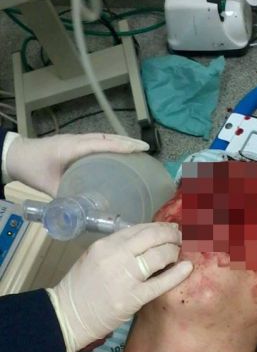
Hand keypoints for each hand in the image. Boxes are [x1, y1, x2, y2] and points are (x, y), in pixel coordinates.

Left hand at [5, 132, 148, 196]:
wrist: (15, 155)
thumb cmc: (31, 168)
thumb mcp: (48, 186)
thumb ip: (67, 198)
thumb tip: (85, 214)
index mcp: (72, 148)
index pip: (101, 143)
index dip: (121, 146)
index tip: (140, 149)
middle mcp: (77, 140)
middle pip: (107, 137)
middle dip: (127, 142)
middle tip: (146, 150)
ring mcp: (76, 140)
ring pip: (103, 137)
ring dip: (120, 141)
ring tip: (138, 150)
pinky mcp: (74, 143)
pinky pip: (97, 141)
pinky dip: (111, 144)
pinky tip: (119, 153)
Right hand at [46, 222, 192, 351]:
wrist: (68, 316)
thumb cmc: (81, 287)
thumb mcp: (94, 257)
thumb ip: (118, 247)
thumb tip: (147, 240)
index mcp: (105, 244)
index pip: (139, 228)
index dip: (159, 226)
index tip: (170, 227)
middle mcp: (115, 256)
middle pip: (152, 237)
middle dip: (171, 235)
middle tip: (182, 237)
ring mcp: (125, 277)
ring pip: (159, 256)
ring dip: (174, 251)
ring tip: (181, 252)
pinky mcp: (133, 298)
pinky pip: (161, 282)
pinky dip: (177, 274)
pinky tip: (187, 268)